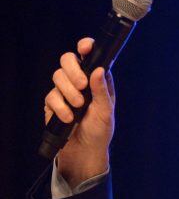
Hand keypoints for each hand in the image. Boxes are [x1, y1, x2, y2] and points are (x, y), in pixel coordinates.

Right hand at [44, 37, 115, 185]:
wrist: (85, 151)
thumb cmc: (100, 131)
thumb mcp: (106, 112)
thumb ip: (102, 91)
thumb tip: (99, 70)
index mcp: (96, 80)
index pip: (89, 57)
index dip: (85, 47)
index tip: (85, 47)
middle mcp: (80, 82)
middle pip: (67, 60)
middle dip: (73, 70)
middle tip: (82, 85)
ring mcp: (65, 91)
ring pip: (57, 76)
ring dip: (69, 92)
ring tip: (78, 107)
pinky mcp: (53, 103)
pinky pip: (51, 96)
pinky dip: (60, 107)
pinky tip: (69, 118)